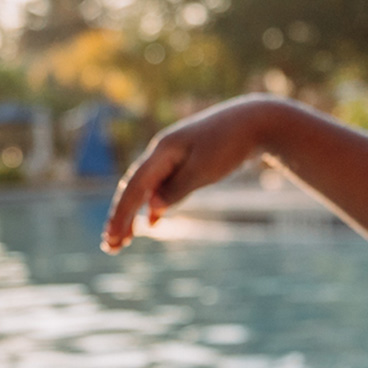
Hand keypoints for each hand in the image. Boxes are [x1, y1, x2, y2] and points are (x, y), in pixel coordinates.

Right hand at [100, 98, 284, 251]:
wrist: (257, 121)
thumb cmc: (230, 144)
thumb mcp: (205, 170)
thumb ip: (177, 190)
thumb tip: (152, 209)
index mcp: (162, 151)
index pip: (134, 187)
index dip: (121, 215)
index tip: (111, 239)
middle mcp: (162, 152)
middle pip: (134, 188)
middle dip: (121, 217)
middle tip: (110, 246)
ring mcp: (174, 157)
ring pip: (147, 189)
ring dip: (134, 214)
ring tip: (124, 240)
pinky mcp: (187, 162)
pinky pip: (163, 186)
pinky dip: (154, 205)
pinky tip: (152, 222)